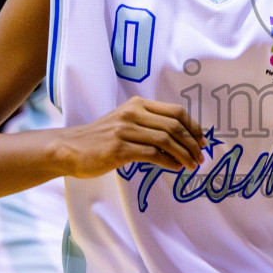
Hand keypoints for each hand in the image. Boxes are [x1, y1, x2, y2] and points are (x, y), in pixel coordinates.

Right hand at [63, 96, 205, 175]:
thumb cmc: (101, 139)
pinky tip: (175, 168)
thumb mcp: (126, 123)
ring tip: (192, 166)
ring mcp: (125, 130)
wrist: (69, 148)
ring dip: (184, 154)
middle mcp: (133, 113)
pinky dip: (169, 162)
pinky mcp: (119, 148)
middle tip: (201, 157)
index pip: (176, 111)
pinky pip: (152, 154)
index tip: (202, 141)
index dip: (194, 127)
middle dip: (193, 144)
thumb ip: (150, 126)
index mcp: (138, 104)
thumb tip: (181, 141)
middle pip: (175, 126)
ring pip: (166, 140)